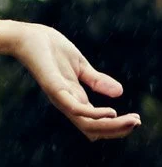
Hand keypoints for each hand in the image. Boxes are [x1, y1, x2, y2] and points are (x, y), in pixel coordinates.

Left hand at [10, 25, 141, 140]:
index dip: (117, 125)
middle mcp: (67, 103)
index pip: (97, 122)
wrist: (28, 36)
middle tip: (137, 123)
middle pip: (94, 129)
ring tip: (130, 121)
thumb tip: (120, 92)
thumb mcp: (81, 66)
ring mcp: (60, 98)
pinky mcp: (55, 89)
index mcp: (75, 99)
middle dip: (118, 129)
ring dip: (111, 126)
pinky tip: (111, 111)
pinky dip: (94, 114)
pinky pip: (75, 108)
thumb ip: (97, 80)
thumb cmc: (50, 50)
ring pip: (87, 124)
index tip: (136, 120)